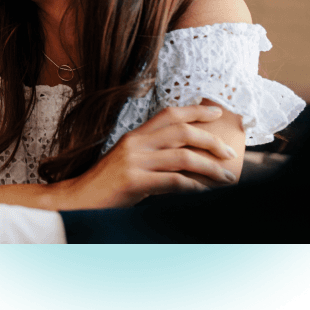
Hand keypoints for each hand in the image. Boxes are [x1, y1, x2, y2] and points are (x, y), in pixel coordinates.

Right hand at [50, 104, 240, 209]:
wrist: (79, 199)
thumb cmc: (107, 184)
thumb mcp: (130, 161)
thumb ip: (153, 155)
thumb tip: (188, 158)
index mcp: (135, 136)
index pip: (169, 114)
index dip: (196, 110)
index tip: (217, 111)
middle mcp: (135, 143)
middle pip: (181, 132)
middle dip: (211, 140)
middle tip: (230, 152)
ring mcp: (134, 161)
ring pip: (182, 157)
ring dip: (210, 167)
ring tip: (226, 177)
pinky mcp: (134, 181)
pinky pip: (172, 181)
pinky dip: (193, 186)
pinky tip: (204, 191)